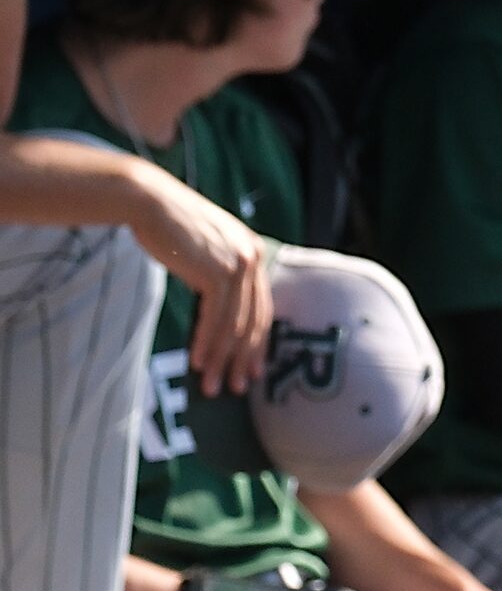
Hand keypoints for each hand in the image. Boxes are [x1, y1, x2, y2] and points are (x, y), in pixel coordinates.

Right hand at [128, 161, 271, 398]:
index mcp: (255, 254)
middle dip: (242, 359)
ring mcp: (239, 266)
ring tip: (210, 384)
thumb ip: (220, 275)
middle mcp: (253, 259)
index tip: (251, 370)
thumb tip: (221, 312)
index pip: (261, 309)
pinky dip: (206, 342)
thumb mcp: (206, 250)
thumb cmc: (171, 227)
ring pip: (234, 325)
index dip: (256, 344)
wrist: (151, 202)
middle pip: (252, 322)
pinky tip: (196, 361)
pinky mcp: (218, 272)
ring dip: (220, 358)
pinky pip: (215, 318)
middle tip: (234, 387)